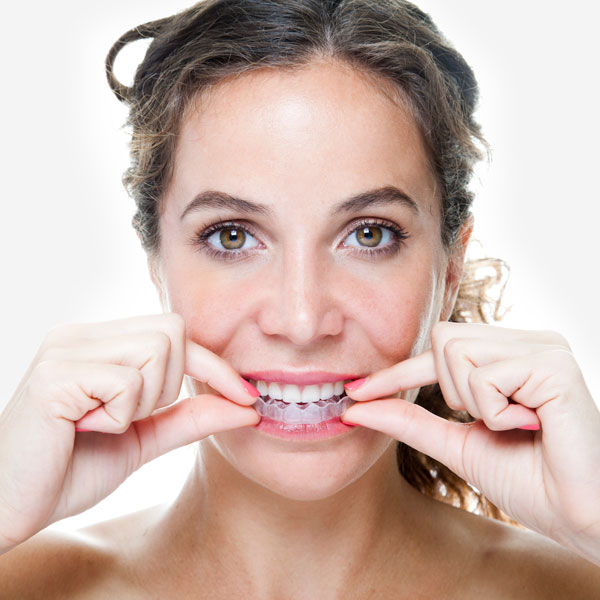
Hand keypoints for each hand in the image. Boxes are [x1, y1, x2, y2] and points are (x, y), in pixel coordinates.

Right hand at [0, 313, 259, 552]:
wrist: (10, 505)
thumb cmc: (70, 469)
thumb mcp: (143, 439)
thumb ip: (191, 418)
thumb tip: (247, 407)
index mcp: (100, 342)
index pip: (177, 332)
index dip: (216, 365)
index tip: (246, 396)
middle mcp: (81, 335)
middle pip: (173, 332)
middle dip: (170, 385)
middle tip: (129, 417)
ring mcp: (65, 349)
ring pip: (156, 351)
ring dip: (143, 401)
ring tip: (102, 423)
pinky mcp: (55, 374)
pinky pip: (126, 383)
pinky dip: (119, 417)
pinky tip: (84, 428)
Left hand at [341, 322, 599, 563]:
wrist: (581, 517)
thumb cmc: (529, 481)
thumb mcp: (457, 445)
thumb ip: (410, 421)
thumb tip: (355, 407)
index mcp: (510, 354)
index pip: (438, 348)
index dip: (396, 372)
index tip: (355, 391)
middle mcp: (529, 342)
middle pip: (442, 339)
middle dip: (448, 389)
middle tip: (487, 420)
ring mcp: (544, 348)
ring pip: (456, 351)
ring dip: (471, 402)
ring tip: (512, 424)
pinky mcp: (555, 365)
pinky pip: (484, 377)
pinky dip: (493, 413)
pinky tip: (529, 427)